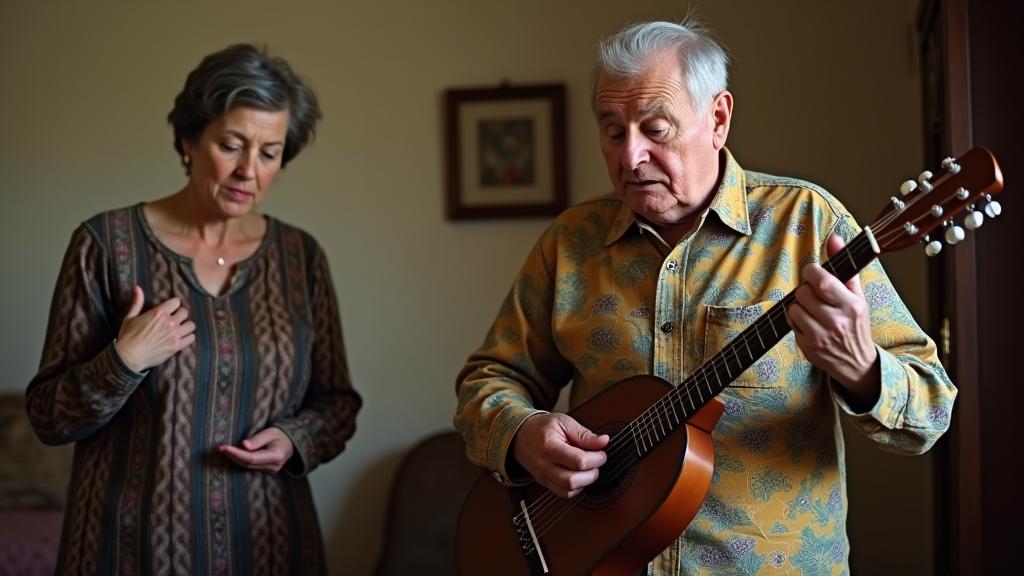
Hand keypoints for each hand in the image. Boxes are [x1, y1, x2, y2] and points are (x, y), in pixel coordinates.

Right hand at [115, 285, 195, 371]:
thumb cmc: (128, 336)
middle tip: (175, 319)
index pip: (176, 302)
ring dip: (186, 325)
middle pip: (185, 312)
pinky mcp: (177, 346)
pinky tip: (182, 337)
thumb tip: (137, 287)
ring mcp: (174, 335)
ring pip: (191, 325)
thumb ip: (137, 302)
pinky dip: (188, 337)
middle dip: (180, 314)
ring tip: (180, 328)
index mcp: (159, 313)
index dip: (173, 304)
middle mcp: (169, 322)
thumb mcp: (130, 317)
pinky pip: (191, 338)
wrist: (128, 356)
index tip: (170, 308)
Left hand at [218, 427, 294, 472]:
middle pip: (248, 463)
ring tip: (224, 449)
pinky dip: (241, 460)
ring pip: (247, 466)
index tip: (224, 447)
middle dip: (233, 455)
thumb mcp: (271, 432)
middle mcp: (273, 467)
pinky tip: (233, 454)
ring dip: (235, 458)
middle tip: (220, 447)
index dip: (236, 453)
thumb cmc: (281, 435)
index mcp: (276, 457)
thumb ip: (258, 439)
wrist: (291, 442)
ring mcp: (270, 471)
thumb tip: (243, 445)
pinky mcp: (265, 471)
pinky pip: (250, 466)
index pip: (251, 458)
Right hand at [512, 413, 608, 498]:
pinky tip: (579, 476)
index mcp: (549, 445)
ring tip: (588, 468)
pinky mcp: (544, 483)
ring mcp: (543, 476)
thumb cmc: (542, 427)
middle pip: (572, 480)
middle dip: (592, 473)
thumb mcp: (563, 422)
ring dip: (585, 482)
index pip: (578, 461)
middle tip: (596, 462)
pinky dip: (576, 488)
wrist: (520, 435)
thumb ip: (584, 434)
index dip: (596, 458)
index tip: (601, 452)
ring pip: (569, 490)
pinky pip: (564, 494)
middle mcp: (544, 464)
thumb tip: (603, 442)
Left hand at [788, 234, 879, 407]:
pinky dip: (797, 322)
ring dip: (799, 307)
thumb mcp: (856, 295)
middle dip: (805, 290)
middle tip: (814, 296)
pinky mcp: (808, 347)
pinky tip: (810, 326)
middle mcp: (837, 321)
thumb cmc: (856, 324)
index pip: (822, 281)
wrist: (857, 363)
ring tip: (813, 312)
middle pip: (803, 292)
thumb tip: (835, 238)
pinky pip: (790, 324)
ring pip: (793, 308)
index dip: (810, 272)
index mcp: (851, 305)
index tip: (811, 273)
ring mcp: (821, 336)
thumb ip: (844, 266)